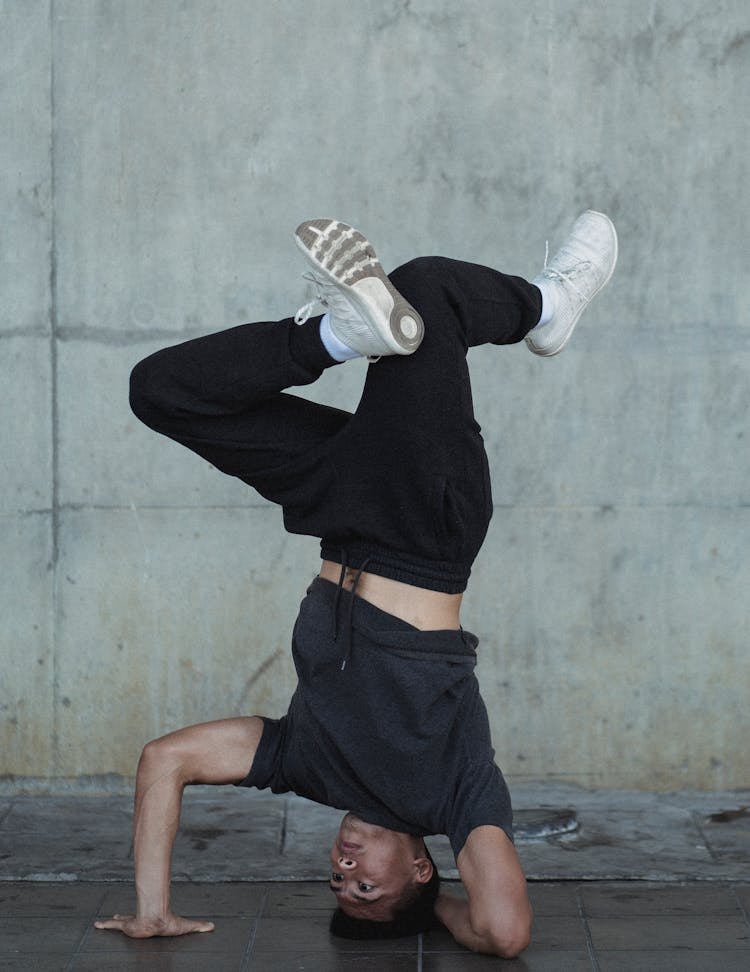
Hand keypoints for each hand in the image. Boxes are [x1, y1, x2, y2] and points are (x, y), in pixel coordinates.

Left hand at [94, 912, 214, 937]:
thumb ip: (198, 926)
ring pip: (120, 923)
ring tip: (102, 923)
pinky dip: (104, 925)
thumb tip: (213, 926)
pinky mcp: (126, 926)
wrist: (157, 920)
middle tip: (117, 917)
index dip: (139, 918)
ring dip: (112, 923)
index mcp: (150, 920)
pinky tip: (97, 924)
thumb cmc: (169, 923)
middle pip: (130, 919)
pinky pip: (113, 926)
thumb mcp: (185, 926)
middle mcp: (139, 921)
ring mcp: (132, 923)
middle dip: (123, 918)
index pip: (143, 917)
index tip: (135, 916)